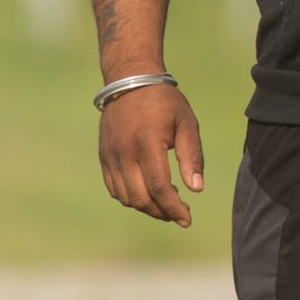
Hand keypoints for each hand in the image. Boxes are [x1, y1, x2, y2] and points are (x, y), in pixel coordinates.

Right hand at [98, 82, 206, 226]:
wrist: (130, 80)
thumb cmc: (164, 101)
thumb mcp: (186, 123)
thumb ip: (191, 156)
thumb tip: (195, 189)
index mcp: (147, 143)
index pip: (159, 187)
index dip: (173, 208)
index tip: (187, 219)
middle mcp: (124, 152)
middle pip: (140, 198)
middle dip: (162, 212)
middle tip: (180, 213)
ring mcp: (110, 155)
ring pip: (126, 197)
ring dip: (146, 207)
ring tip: (166, 202)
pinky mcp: (103, 156)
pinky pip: (114, 188)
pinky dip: (130, 198)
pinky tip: (147, 193)